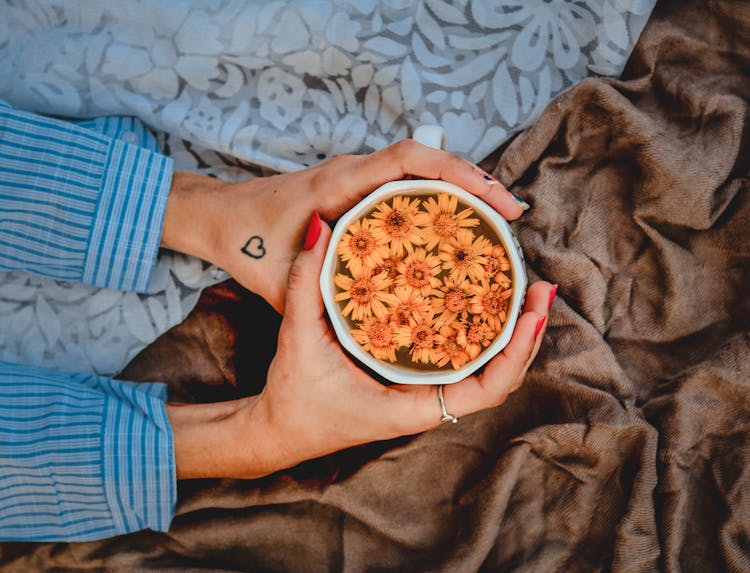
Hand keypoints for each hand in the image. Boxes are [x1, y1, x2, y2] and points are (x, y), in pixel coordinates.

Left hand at [161, 139, 528, 313]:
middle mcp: (352, 171)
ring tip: (497, 224)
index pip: (407, 159)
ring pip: (421, 170)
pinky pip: (407, 185)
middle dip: (475, 181)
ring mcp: (356, 178)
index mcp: (337, 183)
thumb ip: (315, 289)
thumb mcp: (279, 282)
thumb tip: (369, 304)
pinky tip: (456, 229)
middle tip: (512, 217)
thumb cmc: (244, 244)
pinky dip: (439, 198)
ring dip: (461, 189)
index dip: (457, 171)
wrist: (219, 217)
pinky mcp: (357, 191)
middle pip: (427, 159)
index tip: (494, 197)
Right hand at [166, 221, 553, 479]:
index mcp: (411, 407)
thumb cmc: (293, 396)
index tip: (533, 314)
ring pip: (485, 368)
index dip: (515, 353)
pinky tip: (486, 301)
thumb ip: (306, 282)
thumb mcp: (297, 337)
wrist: (281, 428)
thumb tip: (320, 227)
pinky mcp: (416, 381)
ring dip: (511, 332)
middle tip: (541, 287)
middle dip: (526, 335)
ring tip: (526, 289)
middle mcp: (427, 403)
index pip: (485, 390)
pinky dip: (483, 333)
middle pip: (497, 376)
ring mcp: (425, 393)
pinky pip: (462, 359)